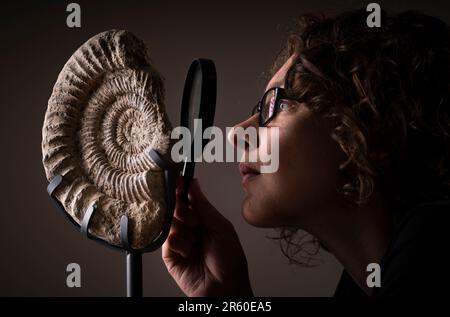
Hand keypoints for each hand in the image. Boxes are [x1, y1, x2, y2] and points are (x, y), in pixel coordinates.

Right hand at [162, 178, 252, 296]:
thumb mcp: (221, 227)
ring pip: (170, 222)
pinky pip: (167, 240)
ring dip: (183, 229)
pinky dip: (179, 244)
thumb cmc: (230, 260)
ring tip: (195, 240)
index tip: (177, 180)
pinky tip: (189, 252)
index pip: (187, 198)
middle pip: (175, 208)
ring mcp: (180, 241)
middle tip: (194, 221)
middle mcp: (190, 228)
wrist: (225, 287)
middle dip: (183, 211)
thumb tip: (193, 184)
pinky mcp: (170, 255)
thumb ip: (204, 206)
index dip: (181, 189)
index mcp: (203, 219)